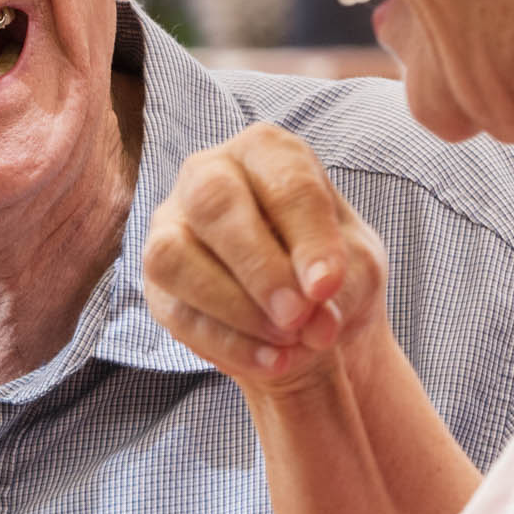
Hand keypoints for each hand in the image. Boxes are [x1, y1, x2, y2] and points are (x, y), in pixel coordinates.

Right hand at [142, 123, 389, 402]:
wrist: (304, 321)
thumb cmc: (327, 272)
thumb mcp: (356, 270)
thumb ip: (339, 281)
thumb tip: (306, 313)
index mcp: (266, 152)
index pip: (284, 180)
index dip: (307, 235)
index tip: (327, 287)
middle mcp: (207, 175)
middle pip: (213, 202)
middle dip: (257, 265)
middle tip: (298, 316)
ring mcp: (170, 228)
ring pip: (174, 256)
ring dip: (233, 306)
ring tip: (287, 341)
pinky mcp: (158, 286)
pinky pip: (176, 311)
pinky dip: (228, 344)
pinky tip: (272, 361)